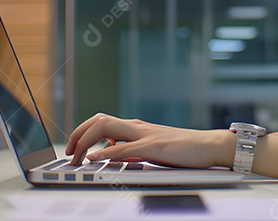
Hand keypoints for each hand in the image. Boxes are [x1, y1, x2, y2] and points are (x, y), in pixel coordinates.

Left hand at [65, 113, 233, 168]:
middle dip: (78, 134)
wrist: (209, 145)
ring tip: (75, 156)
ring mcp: (144, 135)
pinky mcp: (153, 147)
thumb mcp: (151, 148)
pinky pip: (124, 147)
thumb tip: (112, 152)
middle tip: (69, 153)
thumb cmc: (183, 149)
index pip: (101, 122)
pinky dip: (105, 152)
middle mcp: (136, 127)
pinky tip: (95, 158)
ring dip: (85, 141)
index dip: (82, 132)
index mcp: (135, 127)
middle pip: (98, 120)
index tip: (73, 148)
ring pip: (106, 127)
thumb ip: (132, 148)